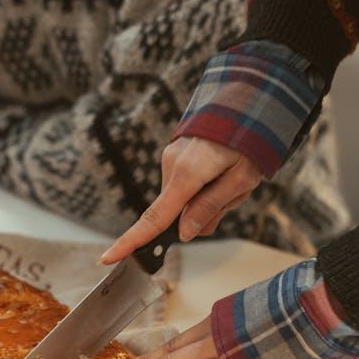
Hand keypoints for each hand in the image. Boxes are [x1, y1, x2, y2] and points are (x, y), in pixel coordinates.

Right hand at [99, 137, 261, 264]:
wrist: (247, 101)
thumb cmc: (251, 141)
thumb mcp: (242, 179)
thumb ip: (210, 207)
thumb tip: (184, 233)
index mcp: (187, 174)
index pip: (155, 218)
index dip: (131, 241)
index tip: (107, 258)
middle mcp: (172, 165)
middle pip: (177, 213)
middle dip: (203, 215)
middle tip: (234, 197)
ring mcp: (171, 157)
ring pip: (183, 199)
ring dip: (207, 199)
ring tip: (232, 177)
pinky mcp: (174, 154)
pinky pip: (184, 184)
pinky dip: (203, 186)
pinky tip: (222, 169)